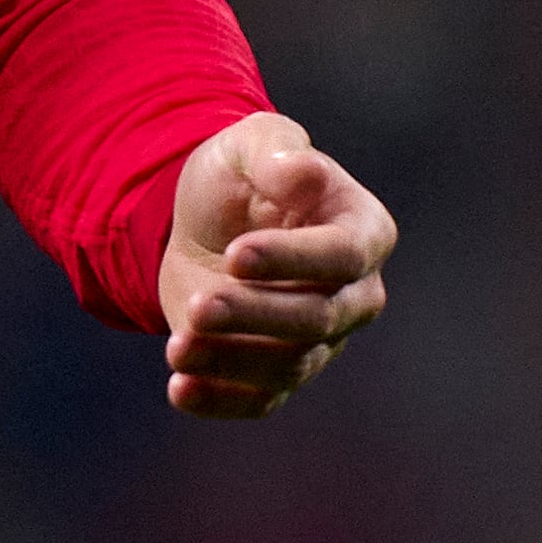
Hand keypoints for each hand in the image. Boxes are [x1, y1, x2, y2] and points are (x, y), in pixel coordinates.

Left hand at [157, 113, 394, 419]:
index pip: (344, 255)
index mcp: (363, 229)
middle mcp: (353, 293)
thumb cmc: (244, 172)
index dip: (293, 260)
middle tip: (198, 306)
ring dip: (232, 359)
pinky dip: (221, 401)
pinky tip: (179, 389)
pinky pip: (260, 399)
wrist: (206, 219)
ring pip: (289, 364)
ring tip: (177, 347)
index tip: (235, 254)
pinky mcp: (276, 370)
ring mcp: (319, 338)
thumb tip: (304, 172)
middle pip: (318, 319)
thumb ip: (277, 151)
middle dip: (256, 315)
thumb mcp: (251, 141)